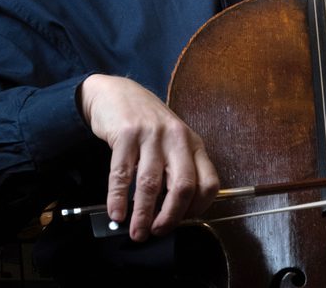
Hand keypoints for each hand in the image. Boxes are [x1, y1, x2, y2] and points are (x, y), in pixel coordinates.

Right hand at [78, 74, 219, 241]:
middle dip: (170, 217)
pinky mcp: (126, 134)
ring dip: (142, 214)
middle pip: (183, 186)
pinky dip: (118, 198)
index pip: (209, 182)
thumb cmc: (149, 125)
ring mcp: (151, 135)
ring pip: (151, 184)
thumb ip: (177, 170)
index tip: (183, 221)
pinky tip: (116, 213)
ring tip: (136, 232)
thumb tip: (170, 213)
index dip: (198, 208)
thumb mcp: (173, 142)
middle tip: (158, 232)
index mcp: (193, 144)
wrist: (118, 94)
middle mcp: (177, 139)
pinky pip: (122, 174)